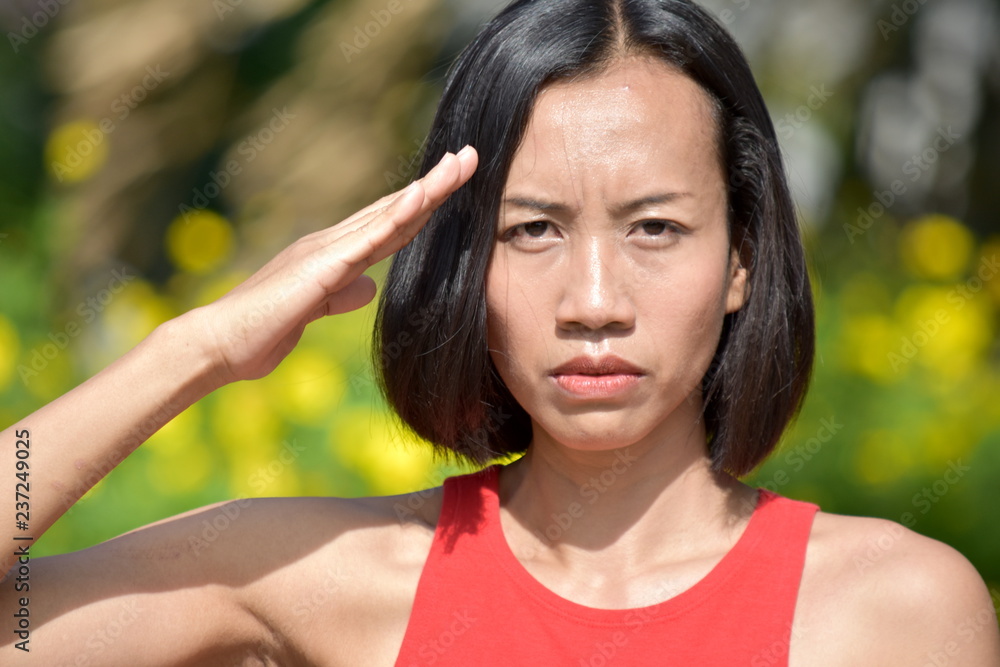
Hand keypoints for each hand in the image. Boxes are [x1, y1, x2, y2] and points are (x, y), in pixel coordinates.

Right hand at [190, 145, 478, 386]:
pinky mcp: (322, 266)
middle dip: (435, 184)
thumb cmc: (260, 332)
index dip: (421, 204)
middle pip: (394, 209)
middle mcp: (331, 243)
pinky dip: (396, 215)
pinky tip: (422, 196)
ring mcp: (326, 250)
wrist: (221, 345)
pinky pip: (367, 238)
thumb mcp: (314, 311)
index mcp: (332, 255)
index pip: (387, 225)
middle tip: (469, 157)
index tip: (451, 184)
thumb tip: (368, 286)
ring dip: (427, 189)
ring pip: (388, 214)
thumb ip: (340, 295)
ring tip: (459, 164)